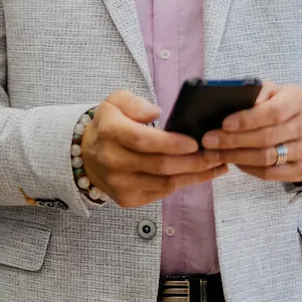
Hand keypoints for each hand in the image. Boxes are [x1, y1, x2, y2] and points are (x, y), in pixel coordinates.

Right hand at [82, 90, 227, 207]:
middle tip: (214, 153)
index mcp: (109, 132)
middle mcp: (112, 160)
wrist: (86, 156)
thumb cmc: (109, 126)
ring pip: (165, 182)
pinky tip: (199, 175)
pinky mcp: (127, 198)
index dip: (170, 143)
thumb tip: (155, 112)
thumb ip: (134, 102)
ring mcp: (119, 183)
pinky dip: (184, 184)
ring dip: (194, 175)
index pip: (143, 140)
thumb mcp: (115, 102)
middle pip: (159, 164)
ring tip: (215, 164)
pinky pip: (162, 192)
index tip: (194, 142)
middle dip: (192, 161)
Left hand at [202, 83, 301, 182]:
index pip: (273, 113)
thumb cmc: (277, 102)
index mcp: (298, 101)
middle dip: (233, 141)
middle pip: (267, 138)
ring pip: (267, 158)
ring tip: (213, 154)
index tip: (223, 124)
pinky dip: (248, 169)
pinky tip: (233, 162)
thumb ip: (252, 95)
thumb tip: (227, 106)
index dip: (247, 120)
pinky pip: (271, 174)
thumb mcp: (268, 90)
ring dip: (236, 157)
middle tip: (208, 141)